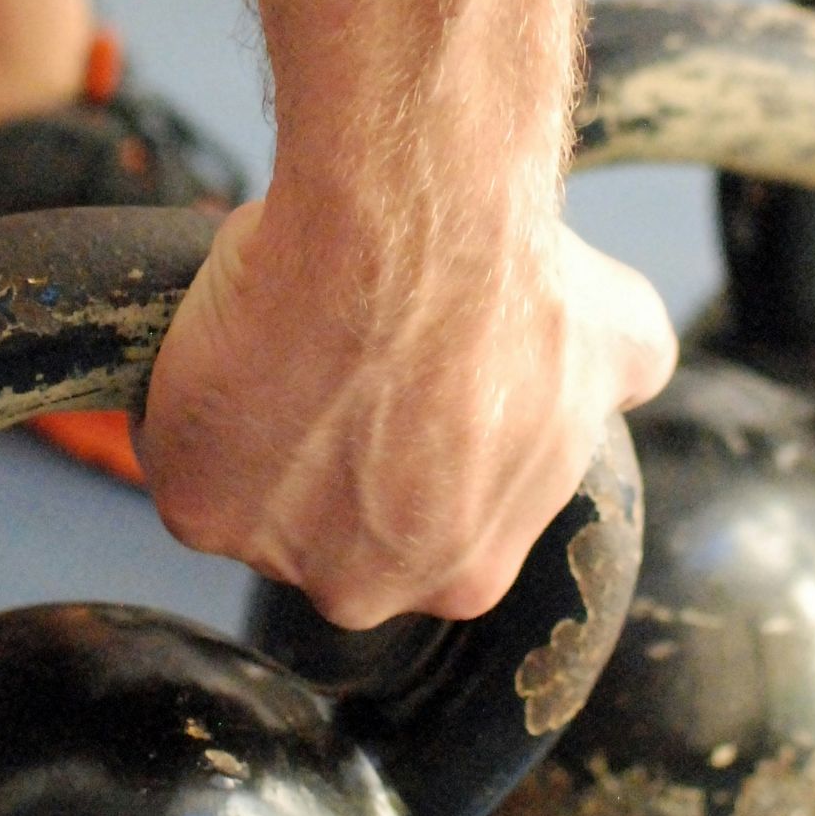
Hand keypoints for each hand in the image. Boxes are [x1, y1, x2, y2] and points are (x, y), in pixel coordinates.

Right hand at [136, 197, 674, 629]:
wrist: (416, 225)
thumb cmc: (516, 282)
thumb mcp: (616, 338)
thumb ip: (619, 375)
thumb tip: (633, 363)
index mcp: (467, 573)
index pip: (412, 531)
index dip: (394, 451)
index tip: (387, 386)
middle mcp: (371, 590)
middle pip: (323, 529)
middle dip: (322, 454)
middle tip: (336, 355)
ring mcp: (278, 557)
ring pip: (247, 490)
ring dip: (258, 421)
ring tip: (294, 327)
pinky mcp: (199, 507)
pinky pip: (181, 451)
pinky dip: (193, 392)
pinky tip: (241, 329)